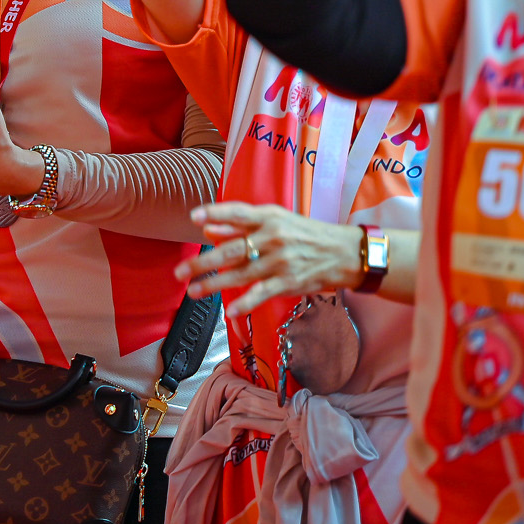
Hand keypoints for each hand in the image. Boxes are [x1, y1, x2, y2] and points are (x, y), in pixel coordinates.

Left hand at [177, 201, 366, 314]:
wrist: (344, 252)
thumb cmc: (305, 234)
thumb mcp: (276, 221)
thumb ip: (241, 225)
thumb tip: (208, 231)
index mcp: (269, 217)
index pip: (238, 212)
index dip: (215, 213)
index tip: (193, 217)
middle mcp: (273, 237)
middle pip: (232, 249)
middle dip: (202, 261)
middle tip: (179, 271)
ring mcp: (281, 260)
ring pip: (241, 273)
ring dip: (214, 284)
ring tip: (193, 291)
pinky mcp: (289, 281)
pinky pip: (262, 293)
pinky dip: (245, 303)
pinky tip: (229, 311)